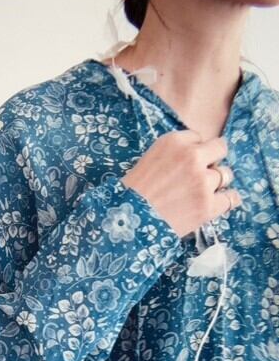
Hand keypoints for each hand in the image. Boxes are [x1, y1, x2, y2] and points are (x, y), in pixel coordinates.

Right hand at [121, 129, 241, 237]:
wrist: (128, 223)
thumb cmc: (132, 194)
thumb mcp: (148, 159)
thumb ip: (173, 153)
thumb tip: (193, 157)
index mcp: (174, 142)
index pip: (198, 137)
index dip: (194, 150)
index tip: (185, 163)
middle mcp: (192, 157)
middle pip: (219, 149)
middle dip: (211, 161)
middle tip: (197, 176)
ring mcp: (203, 181)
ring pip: (226, 174)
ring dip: (216, 183)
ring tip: (200, 194)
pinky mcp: (209, 205)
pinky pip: (232, 197)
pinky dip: (226, 201)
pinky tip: (217, 204)